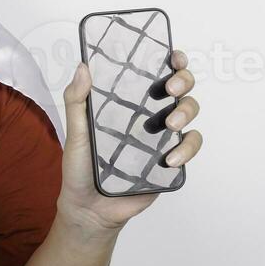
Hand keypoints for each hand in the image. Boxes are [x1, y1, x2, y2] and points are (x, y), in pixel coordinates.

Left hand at [57, 49, 202, 233]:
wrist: (89, 209)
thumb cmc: (79, 169)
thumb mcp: (75, 133)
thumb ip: (76, 101)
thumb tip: (83, 67)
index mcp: (128, 103)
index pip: (154, 74)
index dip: (171, 61)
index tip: (173, 56)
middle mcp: (148, 116)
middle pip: (180, 88)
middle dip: (183, 80)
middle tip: (170, 88)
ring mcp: (161, 138)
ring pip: (189, 112)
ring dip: (186, 111)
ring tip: (170, 124)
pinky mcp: (169, 162)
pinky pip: (190, 147)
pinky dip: (187, 148)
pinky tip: (170, 158)